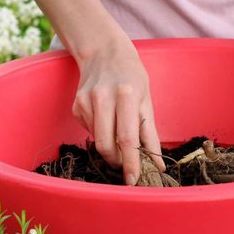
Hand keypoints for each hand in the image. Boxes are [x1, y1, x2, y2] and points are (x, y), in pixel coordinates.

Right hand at [72, 39, 164, 184]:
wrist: (104, 53)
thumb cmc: (132, 77)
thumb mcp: (146, 101)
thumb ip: (150, 135)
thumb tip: (158, 165)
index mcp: (126, 96)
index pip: (127, 139)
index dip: (131, 163)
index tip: (133, 180)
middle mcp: (103, 98)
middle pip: (106, 145)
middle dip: (117, 161)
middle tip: (126, 164)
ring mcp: (85, 102)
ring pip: (97, 140)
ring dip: (110, 147)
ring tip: (118, 133)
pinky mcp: (76, 106)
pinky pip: (90, 131)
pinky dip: (101, 132)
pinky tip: (106, 117)